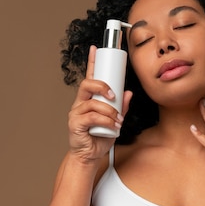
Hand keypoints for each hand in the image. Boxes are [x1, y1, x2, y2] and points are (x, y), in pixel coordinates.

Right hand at [67, 45, 132, 162]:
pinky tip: (113, 127)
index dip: (92, 62)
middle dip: (102, 86)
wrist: (90, 157)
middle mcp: (80, 103)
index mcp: (89, 99)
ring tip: (118, 120)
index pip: (90, 77)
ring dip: (109, 111)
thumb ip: (122, 107)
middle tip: (114, 95)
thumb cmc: (100, 138)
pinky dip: (106, 121)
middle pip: (87, 85)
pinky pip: (92, 117)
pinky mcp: (75, 124)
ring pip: (93, 103)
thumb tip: (129, 93)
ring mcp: (76, 113)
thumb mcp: (115, 121)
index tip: (96, 48)